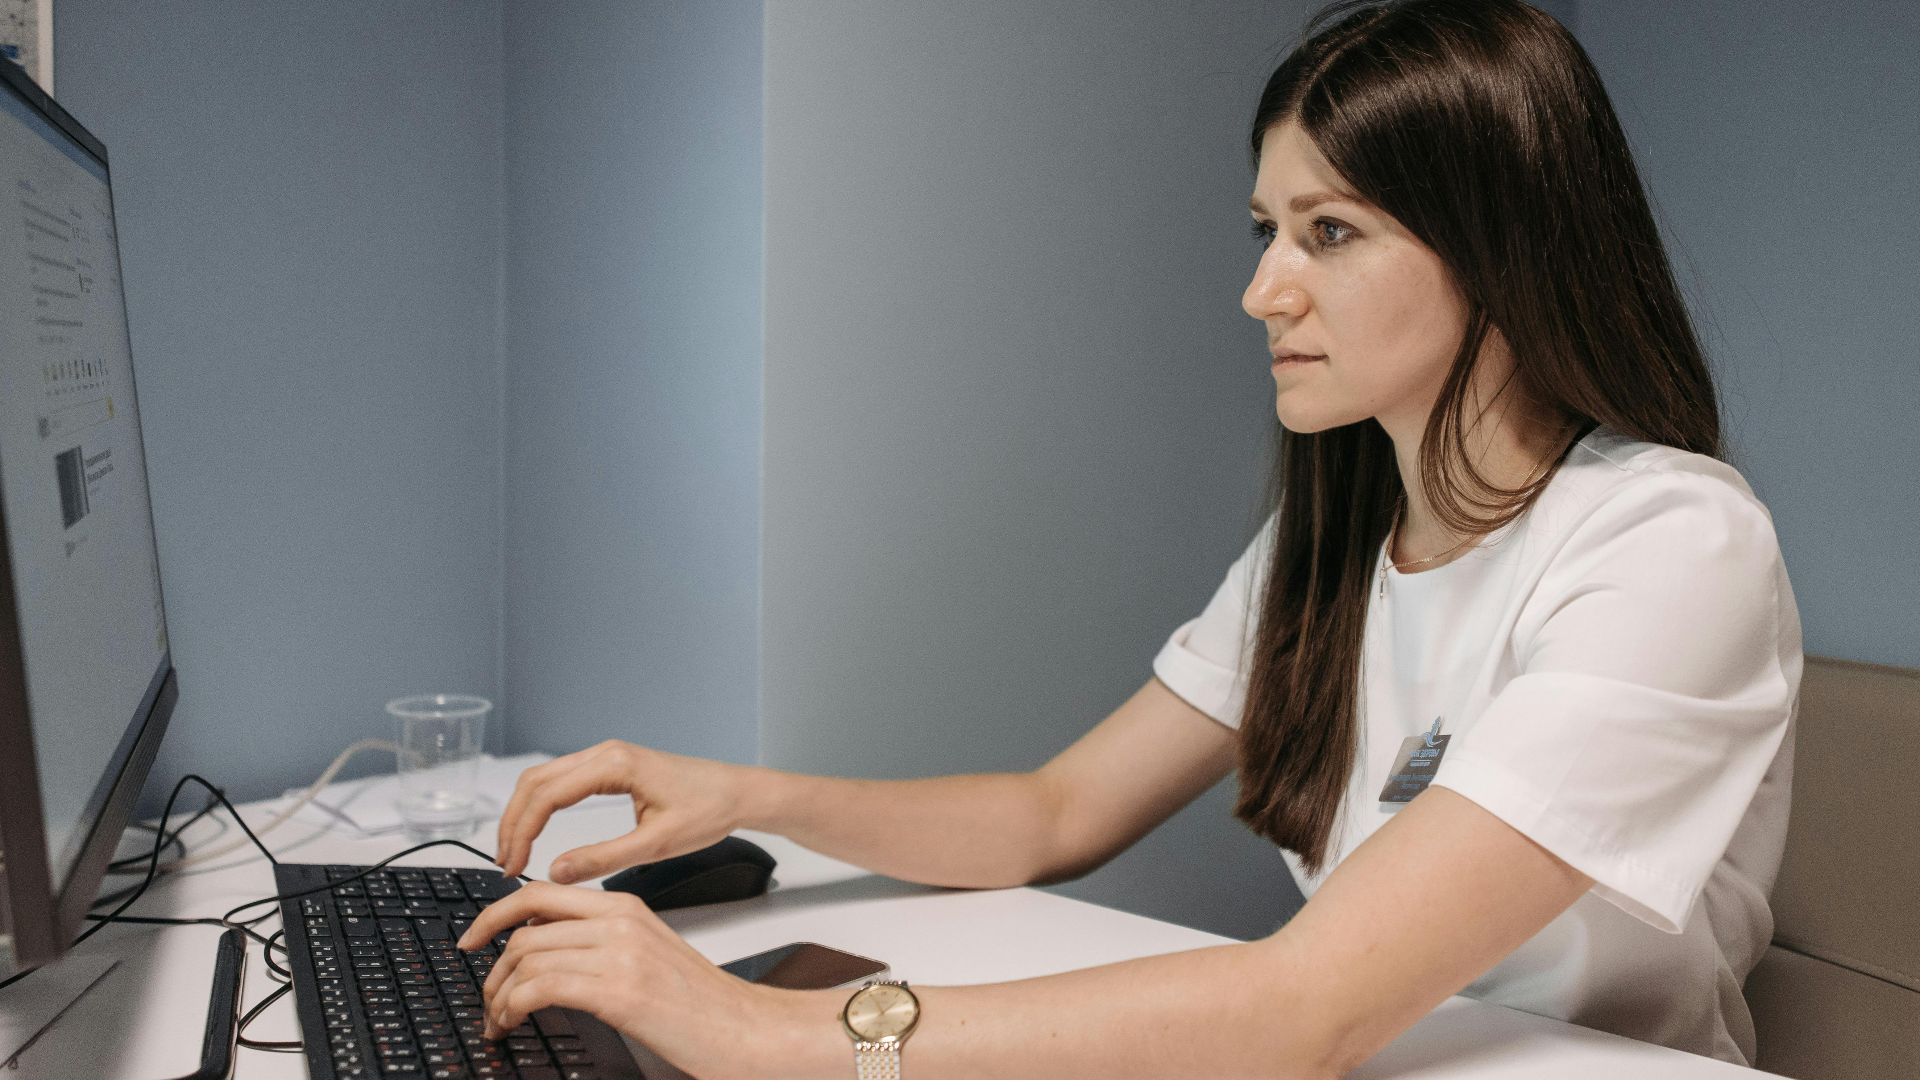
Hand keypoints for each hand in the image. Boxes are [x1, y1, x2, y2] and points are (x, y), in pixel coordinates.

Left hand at [457, 882, 784, 1077]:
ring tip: (501, 1022)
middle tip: (486, 998)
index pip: (540, 893)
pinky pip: (540, 987)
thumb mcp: (648, 955)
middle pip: (524, 926)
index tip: (471, 941)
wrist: (745, 1028)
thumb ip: (602, 941)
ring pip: (526, 957)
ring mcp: (620, 955)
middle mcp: (620, 922)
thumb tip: (545, 949)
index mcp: (627, 907)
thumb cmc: (700, 1002)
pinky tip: (514, 1023)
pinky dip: (512, 1007)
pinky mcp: (619, 992)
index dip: (492, 915)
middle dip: (490, 966)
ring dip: (498, 995)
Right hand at [494, 740, 752, 881]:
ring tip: (514, 853)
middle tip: (505, 863)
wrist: (737, 793)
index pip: (547, 796)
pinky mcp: (611, 766)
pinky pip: (562, 781)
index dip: (521, 832)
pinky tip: (535, 832)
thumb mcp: (656, 844)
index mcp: (614, 764)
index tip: (512, 866)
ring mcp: (607, 757)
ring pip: (544, 779)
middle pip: (536, 782)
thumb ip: (603, 859)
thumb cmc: (708, 812)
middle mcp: (605, 753)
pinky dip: (541, 806)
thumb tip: (555, 872)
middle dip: (513, 822)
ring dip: (523, 813)